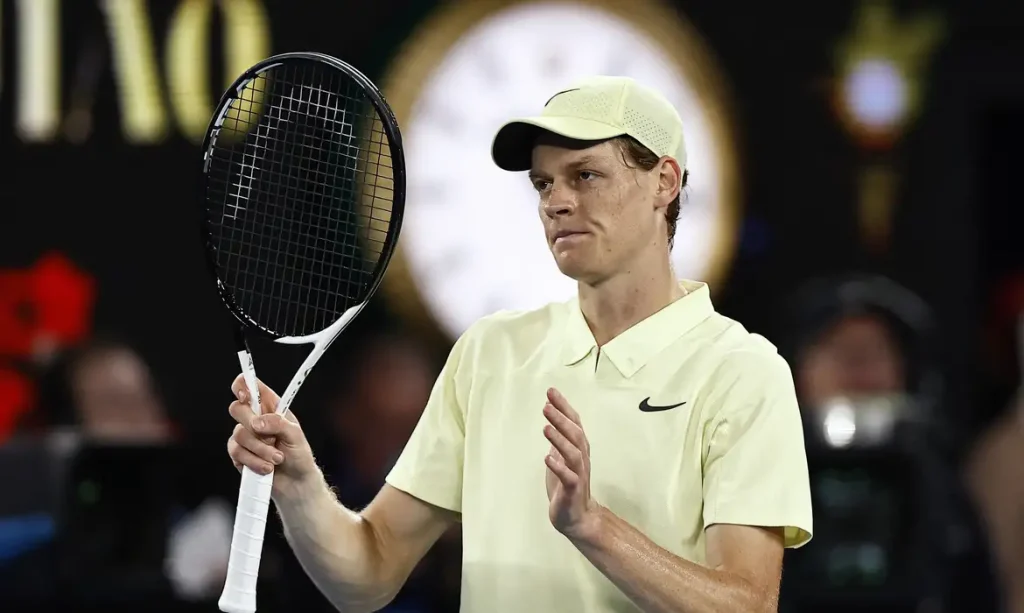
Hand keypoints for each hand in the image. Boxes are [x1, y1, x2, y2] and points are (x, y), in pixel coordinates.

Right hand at [226, 374, 318, 499]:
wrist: (295, 484)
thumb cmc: (299, 455)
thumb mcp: (295, 435)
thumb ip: (278, 423)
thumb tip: (257, 423)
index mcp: (270, 407)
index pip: (250, 386)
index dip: (243, 386)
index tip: (247, 397)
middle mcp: (255, 419)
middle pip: (237, 408)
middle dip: (252, 424)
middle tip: (271, 438)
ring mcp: (245, 437)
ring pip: (238, 434)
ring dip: (260, 449)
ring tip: (277, 458)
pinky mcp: (239, 454)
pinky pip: (237, 452)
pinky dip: (253, 461)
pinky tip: (267, 468)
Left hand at [543, 387, 598, 539]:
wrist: (577, 517)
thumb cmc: (567, 486)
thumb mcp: (561, 458)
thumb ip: (559, 439)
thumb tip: (552, 417)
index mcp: (578, 449)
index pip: (574, 423)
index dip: (564, 407)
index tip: (551, 392)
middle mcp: (581, 459)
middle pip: (575, 434)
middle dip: (562, 418)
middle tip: (547, 405)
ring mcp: (578, 475)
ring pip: (574, 453)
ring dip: (560, 439)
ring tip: (546, 427)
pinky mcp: (572, 491)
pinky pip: (569, 477)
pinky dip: (558, 467)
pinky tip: (547, 458)